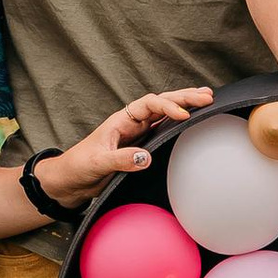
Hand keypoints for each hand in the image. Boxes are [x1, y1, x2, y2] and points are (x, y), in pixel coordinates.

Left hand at [37, 87, 213, 203]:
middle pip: (161, 103)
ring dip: (184, 105)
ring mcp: (137, 134)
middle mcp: (131, 123)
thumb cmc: (78, 166)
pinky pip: (163, 130)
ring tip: (206, 97)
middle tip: (208, 96)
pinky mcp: (140, 147)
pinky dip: (178, 123)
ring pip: (165, 114)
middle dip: (184, 98)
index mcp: (120, 120)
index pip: (149, 105)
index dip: (167, 107)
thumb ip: (120, 159)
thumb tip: (146, 156)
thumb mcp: (97, 163)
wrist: (69, 180)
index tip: (183, 117)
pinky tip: (190, 119)